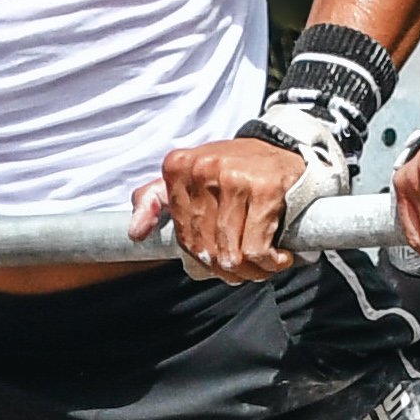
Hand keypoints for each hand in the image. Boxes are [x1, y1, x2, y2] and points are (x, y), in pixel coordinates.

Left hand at [133, 136, 311, 281]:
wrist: (284, 148)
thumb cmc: (234, 169)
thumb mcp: (190, 176)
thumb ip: (155, 200)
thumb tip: (135, 233)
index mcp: (177, 167)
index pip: (183, 236)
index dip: (203, 259)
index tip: (222, 263)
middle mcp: (202, 169)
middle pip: (206, 248)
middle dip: (228, 270)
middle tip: (246, 270)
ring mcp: (234, 177)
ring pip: (231, 252)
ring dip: (251, 271)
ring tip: (264, 266)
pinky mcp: (265, 188)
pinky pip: (257, 247)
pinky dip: (270, 262)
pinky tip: (279, 257)